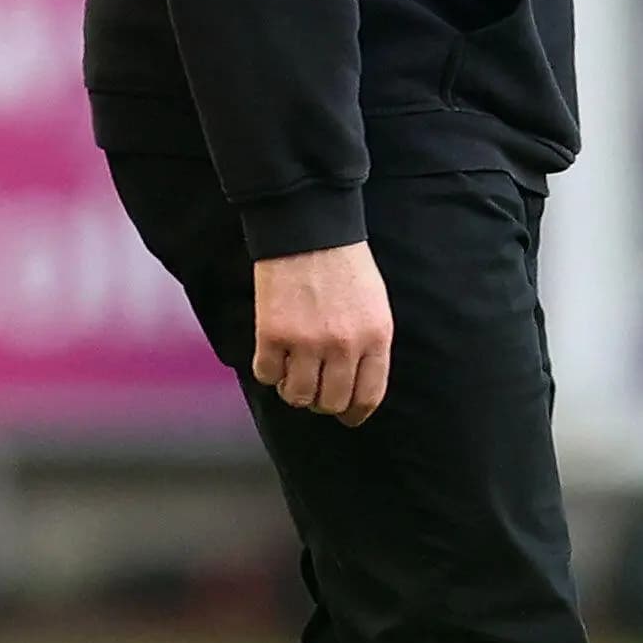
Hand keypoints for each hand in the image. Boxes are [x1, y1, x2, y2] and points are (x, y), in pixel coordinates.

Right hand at [251, 241, 391, 425]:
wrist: (308, 226)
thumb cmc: (344, 263)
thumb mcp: (374, 304)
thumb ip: (369, 345)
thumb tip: (356, 388)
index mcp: (375, 337)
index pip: (367, 396)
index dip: (354, 413)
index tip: (346, 416)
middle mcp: (344, 345)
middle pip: (330, 402)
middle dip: (321, 400)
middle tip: (313, 386)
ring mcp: (307, 341)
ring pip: (297, 396)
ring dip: (292, 388)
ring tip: (291, 370)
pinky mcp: (273, 333)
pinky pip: (267, 375)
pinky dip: (268, 369)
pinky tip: (272, 351)